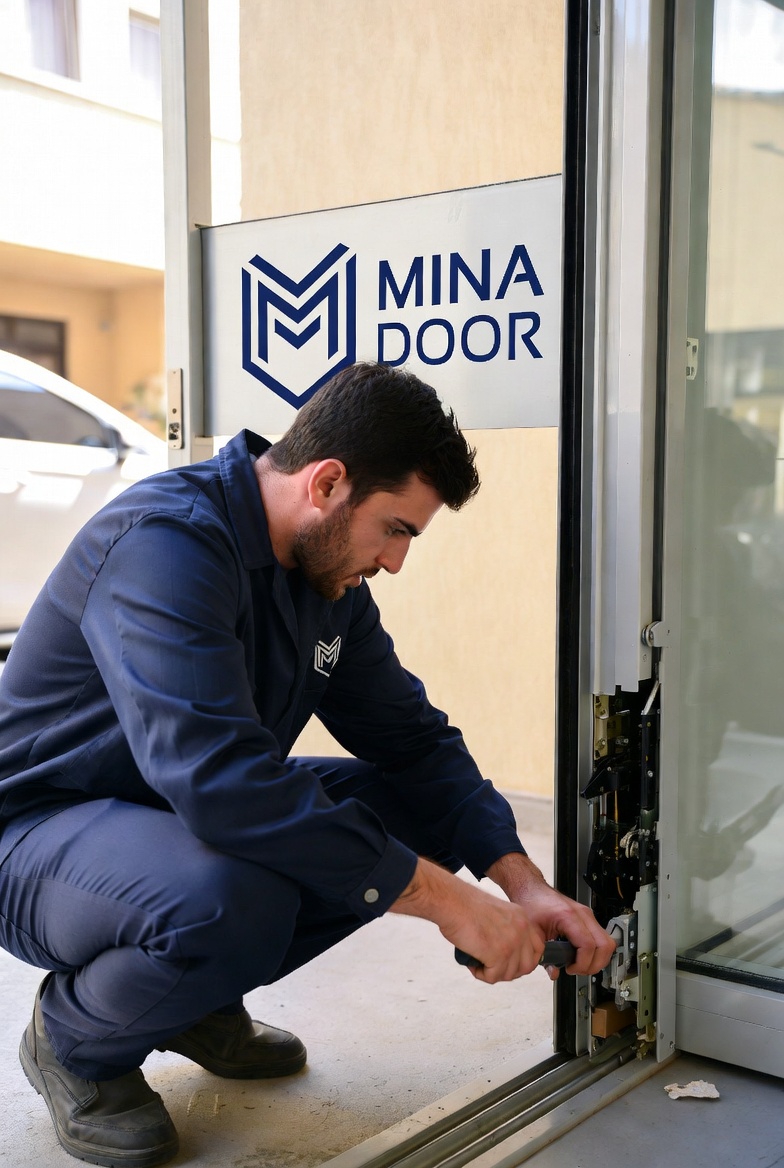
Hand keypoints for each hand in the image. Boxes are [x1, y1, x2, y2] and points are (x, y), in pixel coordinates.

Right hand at [390, 858, 548, 983]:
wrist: (451, 901)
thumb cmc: (464, 906)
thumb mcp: (497, 914)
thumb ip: (507, 931)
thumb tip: (507, 955)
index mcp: (521, 918)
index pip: (537, 949)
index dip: (524, 961)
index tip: (511, 963)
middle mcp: (521, 930)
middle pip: (527, 966)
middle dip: (509, 972)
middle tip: (492, 968)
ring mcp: (511, 943)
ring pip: (509, 974)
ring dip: (492, 973)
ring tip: (478, 963)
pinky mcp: (498, 955)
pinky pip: (494, 977)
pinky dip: (481, 975)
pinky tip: (473, 964)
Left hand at [486, 854, 615, 978]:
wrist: (532, 890)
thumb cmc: (531, 904)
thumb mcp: (532, 933)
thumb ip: (543, 956)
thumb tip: (555, 973)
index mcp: (568, 915)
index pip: (588, 945)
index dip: (582, 963)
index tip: (571, 969)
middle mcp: (583, 914)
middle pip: (605, 945)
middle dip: (594, 964)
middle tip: (578, 970)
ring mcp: (587, 915)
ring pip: (608, 943)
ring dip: (598, 959)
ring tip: (580, 965)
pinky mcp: (588, 919)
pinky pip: (602, 938)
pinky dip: (596, 952)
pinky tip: (581, 956)